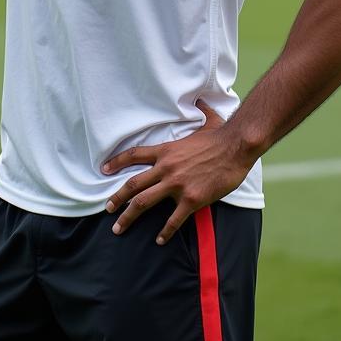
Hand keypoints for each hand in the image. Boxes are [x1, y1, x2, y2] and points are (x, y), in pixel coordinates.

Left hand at [101, 100, 254, 244]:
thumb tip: (201, 99)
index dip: (117, 162)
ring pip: (143, 203)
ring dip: (128, 217)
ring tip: (118, 228)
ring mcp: (177, 184)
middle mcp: (166, 168)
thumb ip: (200, 111)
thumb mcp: (207, 120)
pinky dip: (165, 232)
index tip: (104, 170)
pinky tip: (159, 240)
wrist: (236, 147)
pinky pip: (173, 220)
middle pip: (133, 184)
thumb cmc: (222, 134)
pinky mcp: (191, 199)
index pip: (134, 155)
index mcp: (166, 150)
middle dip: (116, 198)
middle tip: (107, 208)